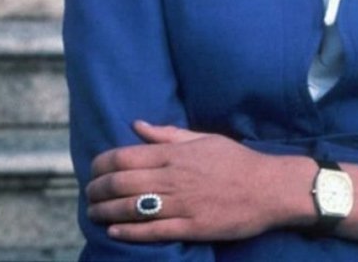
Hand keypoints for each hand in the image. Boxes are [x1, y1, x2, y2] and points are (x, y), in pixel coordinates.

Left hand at [86, 121, 314, 242]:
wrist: (269, 187)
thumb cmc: (236, 160)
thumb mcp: (204, 139)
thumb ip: (168, 134)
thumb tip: (137, 125)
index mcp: (177, 153)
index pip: (126, 156)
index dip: (102, 164)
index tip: (93, 169)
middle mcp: (175, 178)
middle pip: (122, 183)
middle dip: (97, 189)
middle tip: (88, 194)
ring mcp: (182, 204)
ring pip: (131, 209)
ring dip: (105, 211)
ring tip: (93, 213)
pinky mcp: (191, 228)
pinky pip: (152, 231)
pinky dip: (128, 231)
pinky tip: (113, 230)